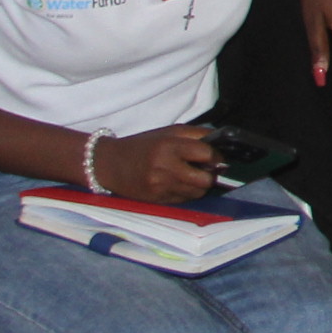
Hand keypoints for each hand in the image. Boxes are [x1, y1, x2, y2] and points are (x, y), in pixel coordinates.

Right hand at [94, 126, 220, 205]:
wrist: (109, 165)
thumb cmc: (143, 145)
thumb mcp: (168, 132)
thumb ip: (196, 135)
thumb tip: (221, 142)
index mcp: (169, 146)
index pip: (206, 154)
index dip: (216, 156)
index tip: (216, 156)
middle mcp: (166, 168)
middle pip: (206, 179)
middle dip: (210, 174)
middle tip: (206, 169)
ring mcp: (161, 187)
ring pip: (197, 192)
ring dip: (200, 185)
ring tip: (192, 176)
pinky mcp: (157, 200)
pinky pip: (184, 200)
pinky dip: (187, 192)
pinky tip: (180, 183)